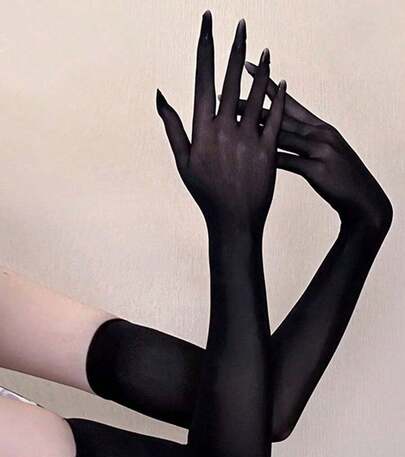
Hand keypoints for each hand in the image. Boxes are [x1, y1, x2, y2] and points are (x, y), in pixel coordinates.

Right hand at [156, 12, 285, 234]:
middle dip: (236, 48)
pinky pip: (275, 118)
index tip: (208, 24)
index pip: (203, 79)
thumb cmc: (206, 191)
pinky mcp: (268, 149)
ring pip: (256, 95)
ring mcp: (248, 139)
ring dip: (261, 69)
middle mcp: (225, 129)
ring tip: (264, 47)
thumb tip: (160, 95)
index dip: (206, 48)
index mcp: (202, 130)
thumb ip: (173, 126)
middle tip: (242, 24)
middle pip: (231, 81)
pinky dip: (279, 98)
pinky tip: (281, 80)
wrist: (234, 219)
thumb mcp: (183, 161)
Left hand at [232, 62, 392, 236]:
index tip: (248, 69)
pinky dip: (270, 158)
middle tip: (226, 94)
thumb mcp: (321, 155)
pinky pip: (289, 161)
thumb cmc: (339, 178)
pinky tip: (250, 157)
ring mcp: (320, 150)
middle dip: (252, 104)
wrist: (363, 200)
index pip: (289, 102)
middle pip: (280, 115)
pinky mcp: (318, 169)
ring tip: (230, 123)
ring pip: (283, 135)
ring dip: (256, 129)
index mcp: (320, 127)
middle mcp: (320, 133)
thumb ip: (301, 143)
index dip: (268, 85)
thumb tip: (276, 137)